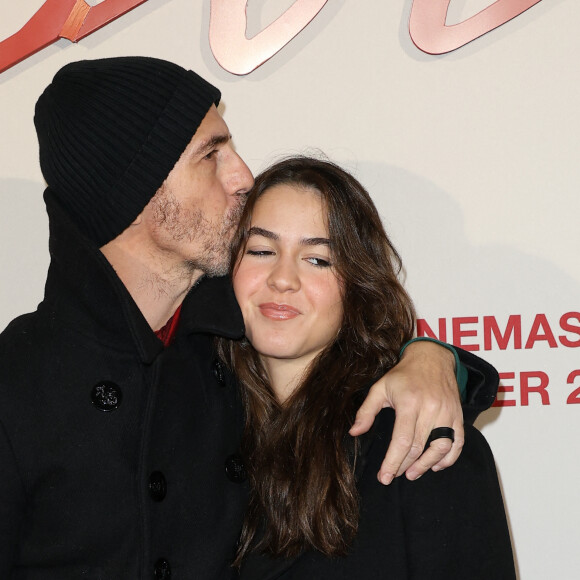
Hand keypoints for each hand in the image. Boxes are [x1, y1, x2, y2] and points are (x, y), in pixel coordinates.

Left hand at [349, 340, 463, 483]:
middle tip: (393, 476)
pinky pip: (457, 442)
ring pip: (440, 448)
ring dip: (426, 465)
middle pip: (419, 447)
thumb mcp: (380, 388)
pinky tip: (435, 465)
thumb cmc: (403, 375)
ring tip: (412, 474)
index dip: (392, 462)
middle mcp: (430, 408)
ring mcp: (447, 412)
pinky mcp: (458, 414)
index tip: (384, 477)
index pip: (401, 440)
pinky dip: (448, 458)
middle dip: (404, 466)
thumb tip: (354, 432)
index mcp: (409, 402)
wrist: (431, 358)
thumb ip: (366, 411)